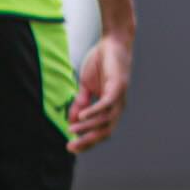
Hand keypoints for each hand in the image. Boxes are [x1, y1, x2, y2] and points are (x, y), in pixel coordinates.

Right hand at [67, 32, 132, 152]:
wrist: (113, 42)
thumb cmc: (101, 63)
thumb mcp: (86, 86)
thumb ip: (80, 103)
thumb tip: (70, 121)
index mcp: (110, 107)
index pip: (101, 131)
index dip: (87, 141)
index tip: (71, 147)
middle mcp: (117, 105)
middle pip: (105, 131)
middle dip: (87, 141)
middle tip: (70, 147)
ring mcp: (119, 97)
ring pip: (105, 120)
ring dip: (87, 127)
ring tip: (71, 130)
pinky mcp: (118, 86)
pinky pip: (106, 104)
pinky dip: (93, 112)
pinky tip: (81, 117)